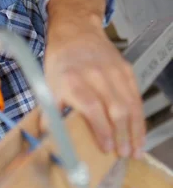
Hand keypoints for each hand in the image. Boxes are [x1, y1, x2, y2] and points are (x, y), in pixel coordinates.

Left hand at [44, 27, 144, 158]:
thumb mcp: (48, 85)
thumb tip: (46, 136)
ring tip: (136, 150)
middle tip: (124, 155)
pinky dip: (139, 116)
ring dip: (135, 130)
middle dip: (122, 135)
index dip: (102, 129)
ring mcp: (114, 72)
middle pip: (115, 109)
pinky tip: (139, 132)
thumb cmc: (60, 62)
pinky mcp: (126, 70)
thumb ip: (49, 111)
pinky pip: (136, 96)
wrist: (76, 32)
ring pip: (130, 105)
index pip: (92, 108)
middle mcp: (96, 76)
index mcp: (73, 81)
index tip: (107, 148)